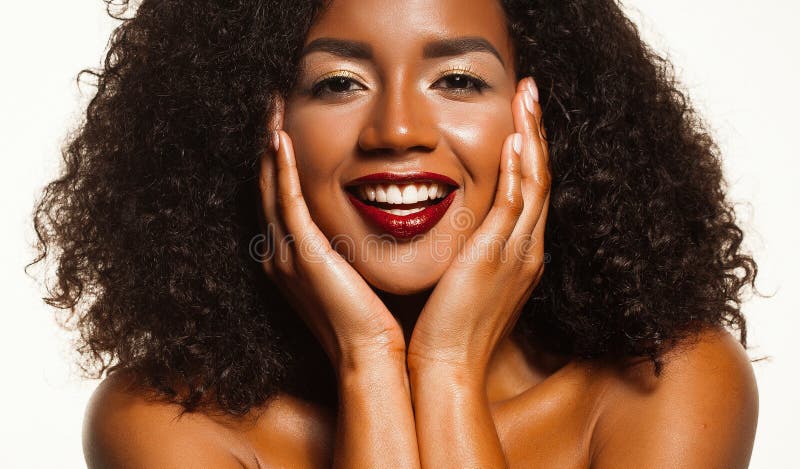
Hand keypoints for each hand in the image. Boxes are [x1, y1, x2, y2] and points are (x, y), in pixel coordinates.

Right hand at [258, 100, 405, 369]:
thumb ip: (346, 248)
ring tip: (273, 108)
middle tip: (272, 105)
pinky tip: (281, 139)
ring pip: (272, 188)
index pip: (280, 199)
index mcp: (291, 260)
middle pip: (267, 187)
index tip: (286, 126)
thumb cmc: (371, 320)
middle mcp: (281, 255)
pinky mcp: (304, 256)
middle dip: (269, 145)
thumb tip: (364, 222)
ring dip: (272, 147)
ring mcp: (288, 255)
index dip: (279, 162)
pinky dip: (283, 169)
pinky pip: (288, 202)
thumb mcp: (353, 275)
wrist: (370, 355)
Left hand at [407, 77, 550, 380]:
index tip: (521, 119)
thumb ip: (472, 252)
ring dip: (531, 136)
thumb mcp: (466, 282)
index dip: (529, 152)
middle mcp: (527, 250)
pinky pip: (514, 203)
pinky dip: (517, 169)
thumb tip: (461, 233)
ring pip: (534, 182)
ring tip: (527, 97)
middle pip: (540, 178)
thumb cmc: (450, 328)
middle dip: (537, 131)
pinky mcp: (497, 256)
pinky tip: (514, 138)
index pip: (529, 191)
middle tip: (531, 91)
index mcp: (520, 255)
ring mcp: (517, 252)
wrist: (445, 365)